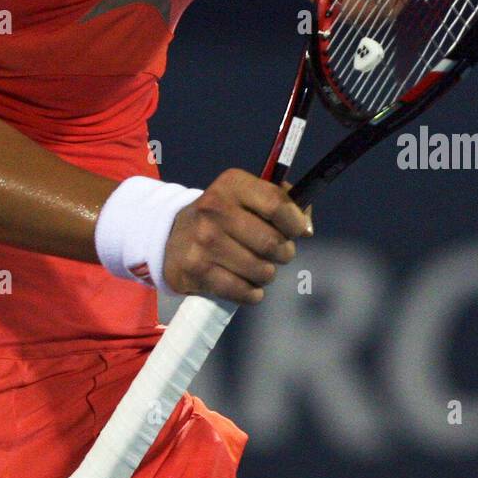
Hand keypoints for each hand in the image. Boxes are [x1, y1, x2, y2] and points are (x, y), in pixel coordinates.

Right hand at [163, 168, 312, 303]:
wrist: (171, 236)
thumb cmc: (224, 217)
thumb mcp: (247, 196)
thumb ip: (283, 201)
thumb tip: (306, 228)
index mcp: (231, 184)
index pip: (277, 204)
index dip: (295, 222)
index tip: (296, 230)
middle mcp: (214, 209)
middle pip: (273, 243)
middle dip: (283, 253)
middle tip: (275, 253)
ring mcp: (203, 241)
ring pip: (262, 271)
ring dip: (266, 274)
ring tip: (256, 267)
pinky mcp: (196, 270)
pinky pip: (244, 291)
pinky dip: (251, 293)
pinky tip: (244, 283)